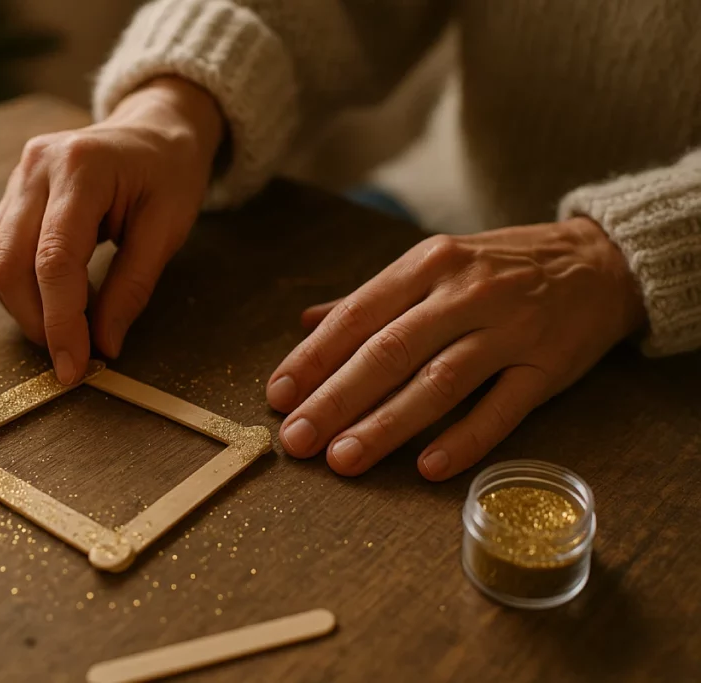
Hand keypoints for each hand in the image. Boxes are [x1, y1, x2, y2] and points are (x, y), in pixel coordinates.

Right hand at [0, 77, 223, 383]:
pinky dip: (17, 288)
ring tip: (65, 328)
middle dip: (36, 322)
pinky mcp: (11, 194)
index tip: (74, 367)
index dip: (60, 322)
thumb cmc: (169, 173)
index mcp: (81, 168)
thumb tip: (104, 345)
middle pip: (9, 265)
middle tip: (73, 355)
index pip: (54, 260)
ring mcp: (17, 178)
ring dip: (22, 309)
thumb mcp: (168, 229)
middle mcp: (36, 169)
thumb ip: (133, 287)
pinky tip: (51, 300)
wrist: (154, 129)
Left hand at [267, 218, 645, 479]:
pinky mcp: (547, 366)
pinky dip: (464, 438)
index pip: (357, 316)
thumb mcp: (434, 265)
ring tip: (343, 459)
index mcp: (427, 265)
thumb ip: (371, 298)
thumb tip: (308, 322)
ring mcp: (509, 330)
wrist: (598, 263)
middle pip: (389, 351)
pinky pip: (502, 408)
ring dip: (387, 424)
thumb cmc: (499, 268)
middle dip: (336, 398)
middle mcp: (464, 293)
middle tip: (297, 439)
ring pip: (439, 382)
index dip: (313, 358)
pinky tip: (427, 467)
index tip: (278, 395)